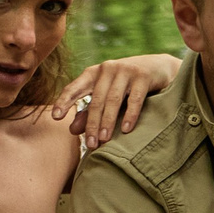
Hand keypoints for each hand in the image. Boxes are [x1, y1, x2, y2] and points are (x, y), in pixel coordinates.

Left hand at [53, 54, 182, 150]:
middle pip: (95, 100)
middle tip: (90, 145)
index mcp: (93, 74)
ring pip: (113, 100)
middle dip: (91, 123)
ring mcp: (125, 71)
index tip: (56, 118)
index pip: (74, 88)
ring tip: (104, 140)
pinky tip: (126, 129)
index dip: (64, 102)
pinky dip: (130, 114)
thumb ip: (89, 112)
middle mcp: (107, 69)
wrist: (157, 67)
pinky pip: (135, 98)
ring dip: (108, 121)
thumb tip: (71, 130)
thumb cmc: (126, 85)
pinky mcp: (143, 76)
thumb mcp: (106, 96)